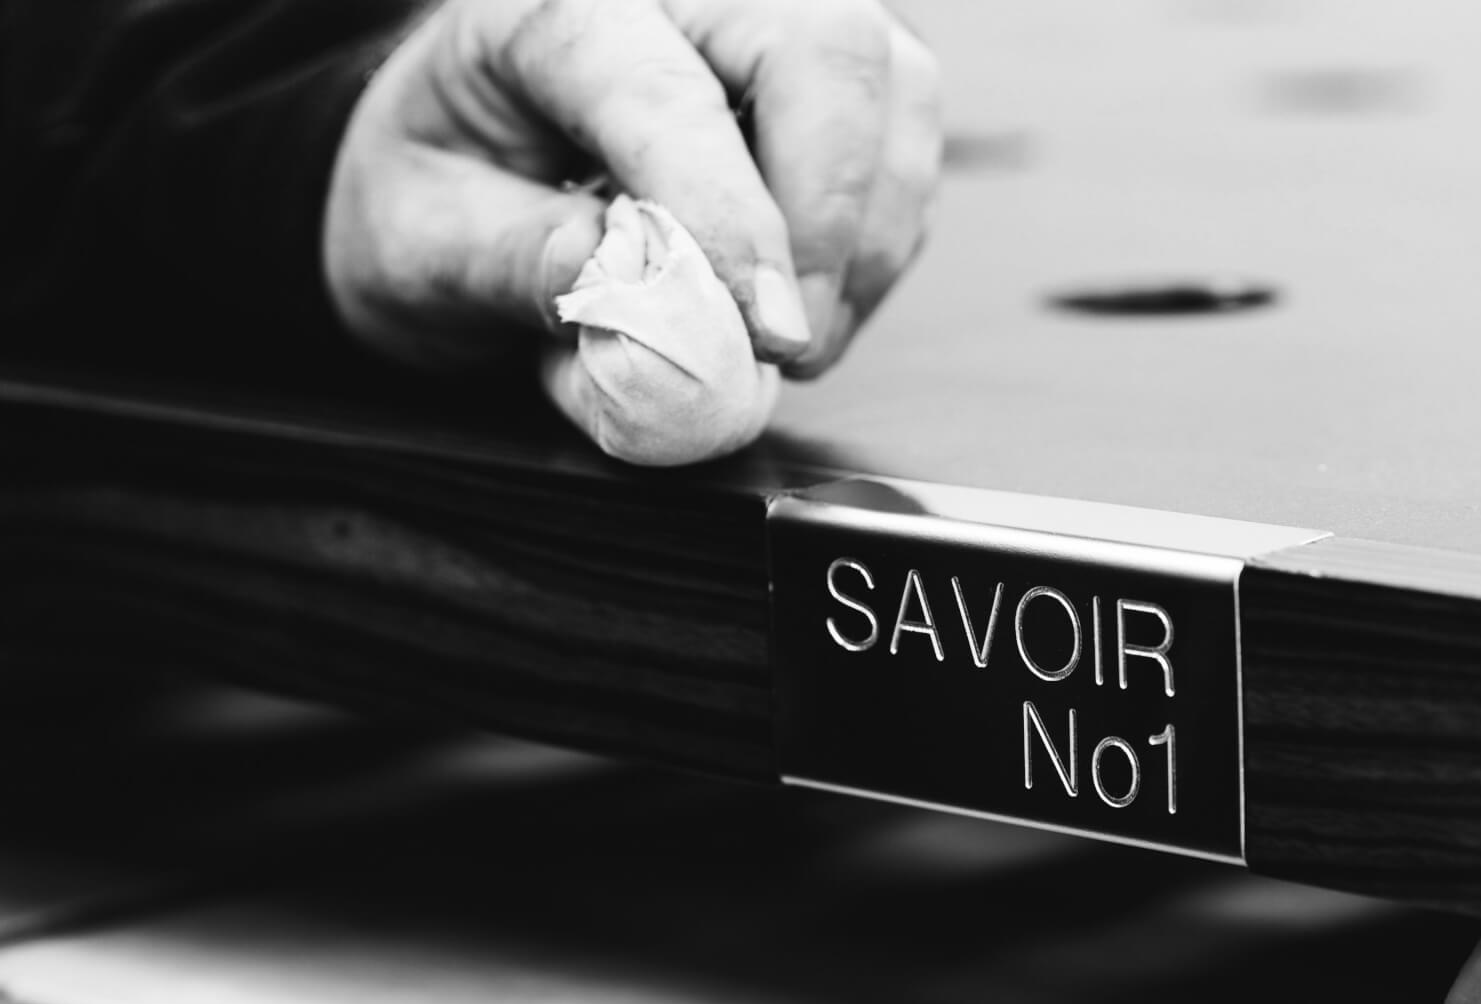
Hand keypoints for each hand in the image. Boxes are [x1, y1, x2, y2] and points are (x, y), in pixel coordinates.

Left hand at [322, 0, 938, 437]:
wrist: (462, 162)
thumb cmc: (441, 189)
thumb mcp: (420, 243)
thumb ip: (519, 268)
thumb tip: (641, 301)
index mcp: (558, 2)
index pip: (668, 94)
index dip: (728, 219)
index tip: (759, 332)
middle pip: (827, 48)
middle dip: (828, 216)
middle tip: (788, 342)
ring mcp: (774, 13)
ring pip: (896, 90)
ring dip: (865, 240)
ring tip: (788, 340)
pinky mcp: (840, 70)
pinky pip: (909, 144)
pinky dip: (877, 243)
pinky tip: (807, 302)